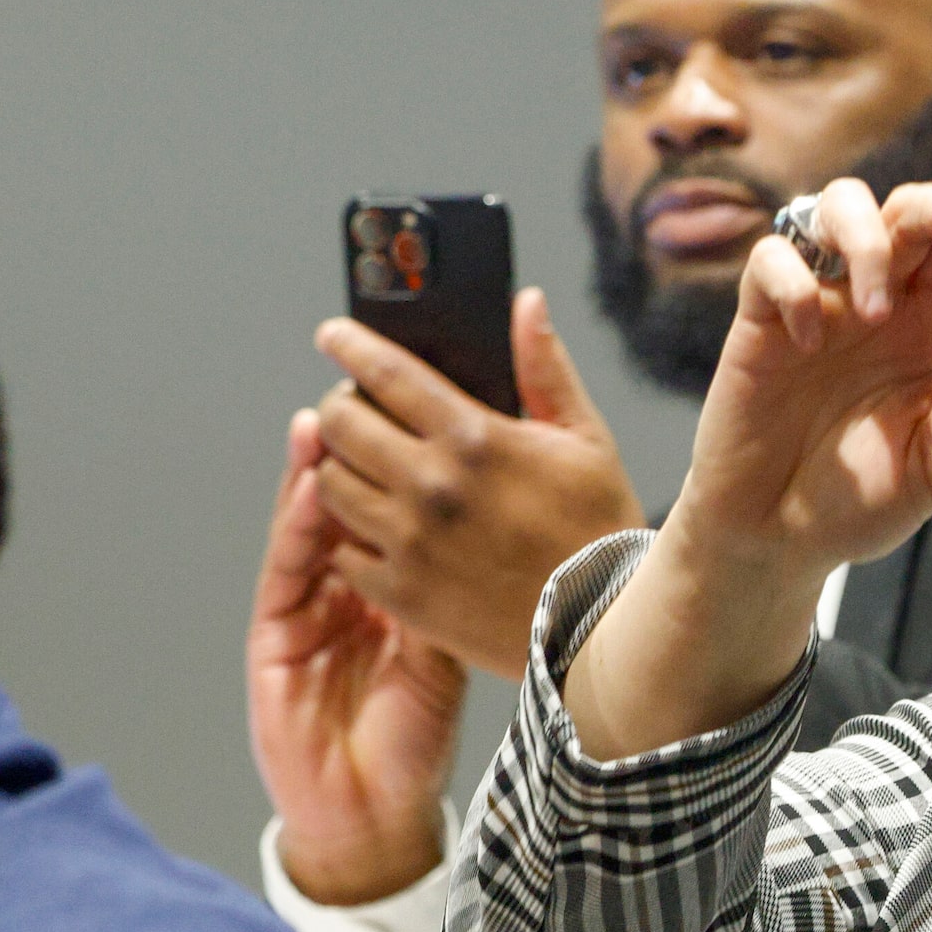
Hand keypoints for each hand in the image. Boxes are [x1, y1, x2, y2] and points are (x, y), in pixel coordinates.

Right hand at [247, 412, 468, 906]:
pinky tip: (314, 484)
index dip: (399, 461)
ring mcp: (305, 607)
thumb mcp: (450, 649)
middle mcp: (341, 587)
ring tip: (332, 413)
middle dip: (354, 447)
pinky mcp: (274, 632)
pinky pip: (288, 567)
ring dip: (316, 469)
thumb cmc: (413, 739)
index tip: (418, 408)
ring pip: (309, 523)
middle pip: (345, 501)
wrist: (372, 816)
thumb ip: (458, 580)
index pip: (389, 507)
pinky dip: (299, 524)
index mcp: (386, 586)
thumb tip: (489, 513)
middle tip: (368, 388)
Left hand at [309, 290, 643, 678]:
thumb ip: (544, 369)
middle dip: (339, 407)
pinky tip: (371, 529)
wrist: (602, 628)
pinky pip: (341, 551)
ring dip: (336, 468)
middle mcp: (431, 485)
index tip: (332, 335)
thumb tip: (526, 303)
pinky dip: (347, 535)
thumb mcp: (585, 439)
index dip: (350, 345)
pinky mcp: (402, 594)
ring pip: (328, 484)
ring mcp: (411, 543)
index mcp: (474, 438)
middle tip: (352, 411)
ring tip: (360, 470)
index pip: (386, 373)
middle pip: (339, 423)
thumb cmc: (599, 531)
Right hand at [671, 178, 931, 587]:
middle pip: (904, 207)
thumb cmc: (855, 504)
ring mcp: (816, 304)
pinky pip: (771, 260)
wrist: (776, 539)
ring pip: (834, 206)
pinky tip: (808, 343)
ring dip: (865, 235)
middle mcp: (874, 301)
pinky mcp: (760, 322)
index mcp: (925, 325)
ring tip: (873, 307)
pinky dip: (793, 284)